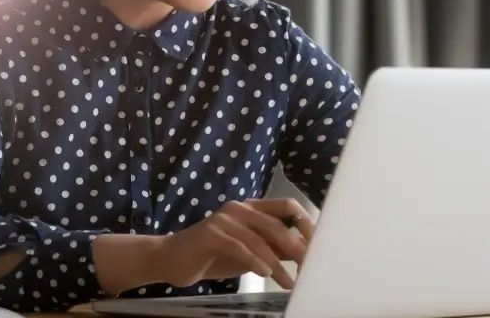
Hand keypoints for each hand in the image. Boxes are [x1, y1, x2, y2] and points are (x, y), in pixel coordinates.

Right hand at [153, 198, 314, 289]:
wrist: (171, 258)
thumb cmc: (212, 256)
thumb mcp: (247, 252)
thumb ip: (271, 248)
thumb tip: (302, 253)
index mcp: (251, 208)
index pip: (287, 207)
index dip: (306, 224)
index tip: (318, 246)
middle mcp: (239, 209)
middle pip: (278, 223)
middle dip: (297, 247)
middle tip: (309, 267)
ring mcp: (224, 219)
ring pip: (260, 239)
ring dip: (278, 264)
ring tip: (288, 282)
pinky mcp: (211, 233)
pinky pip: (240, 247)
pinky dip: (255, 261)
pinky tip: (265, 273)